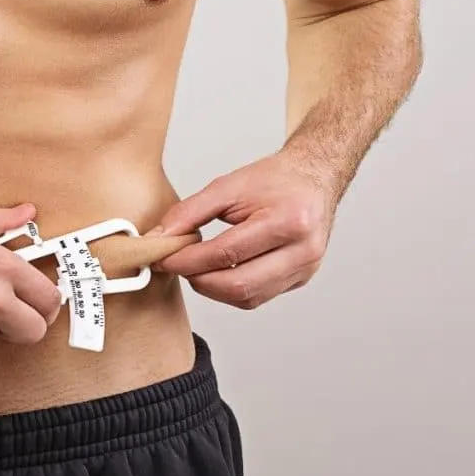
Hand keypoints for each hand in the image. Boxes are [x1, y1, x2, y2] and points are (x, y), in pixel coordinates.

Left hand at [147, 153, 338, 308]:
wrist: (314, 178)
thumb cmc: (276, 179)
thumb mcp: (228, 186)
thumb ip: (189, 212)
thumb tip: (161, 237)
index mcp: (287, 221)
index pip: (226, 253)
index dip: (188, 260)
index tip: (164, 258)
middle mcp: (302, 250)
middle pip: (238, 284)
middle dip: (198, 279)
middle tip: (176, 266)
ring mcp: (305, 269)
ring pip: (247, 297)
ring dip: (212, 288)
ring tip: (196, 268)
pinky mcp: (300, 279)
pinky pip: (258, 297)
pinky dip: (231, 290)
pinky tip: (218, 273)